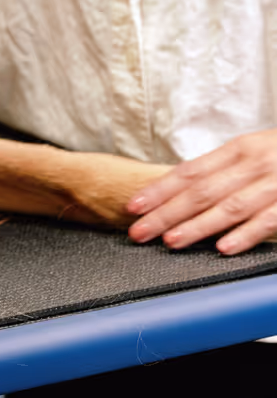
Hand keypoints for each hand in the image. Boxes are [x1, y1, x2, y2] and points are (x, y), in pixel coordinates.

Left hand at [127, 129, 276, 254]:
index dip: (160, 189)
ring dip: (198, 226)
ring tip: (172, 241)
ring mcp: (275, 185)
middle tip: (140, 230)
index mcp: (238, 149)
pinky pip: (267, 221)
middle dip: (167, 213)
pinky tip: (223, 248)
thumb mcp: (253, 152)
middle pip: (202, 191)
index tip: (135, 205)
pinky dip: (244, 235)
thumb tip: (176, 188)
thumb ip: (221, 169)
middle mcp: (254, 164)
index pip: (190, 171)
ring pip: (229, 207)